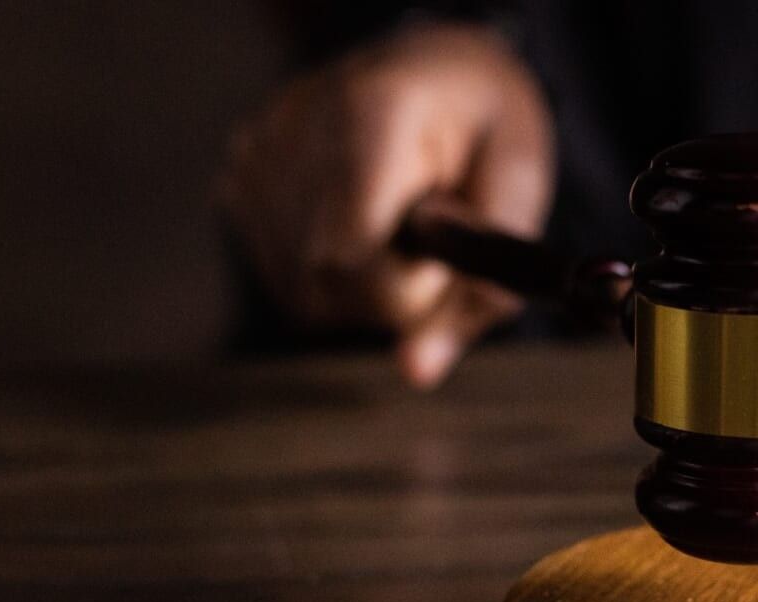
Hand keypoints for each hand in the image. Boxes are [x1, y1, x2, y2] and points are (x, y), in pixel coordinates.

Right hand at [217, 22, 555, 388]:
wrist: (436, 71)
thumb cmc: (485, 131)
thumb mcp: (518, 194)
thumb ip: (480, 288)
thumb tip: (416, 373)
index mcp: (373, 112)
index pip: (351, 255)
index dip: (406, 287)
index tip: (443, 253)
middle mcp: (296, 127)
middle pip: (324, 282)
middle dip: (391, 291)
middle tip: (431, 238)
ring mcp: (257, 153)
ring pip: (302, 293)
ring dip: (362, 288)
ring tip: (396, 224)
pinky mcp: (239, 178)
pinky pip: (286, 278)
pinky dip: (331, 274)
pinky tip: (360, 225)